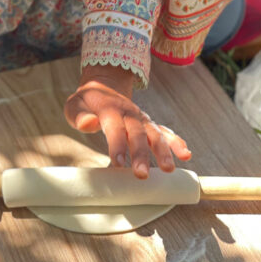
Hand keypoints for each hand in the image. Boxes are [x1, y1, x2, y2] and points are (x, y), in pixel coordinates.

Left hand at [64, 64, 191, 178]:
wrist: (103, 86)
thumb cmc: (86, 102)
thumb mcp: (74, 105)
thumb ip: (79, 115)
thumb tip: (88, 123)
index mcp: (110, 109)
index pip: (114, 128)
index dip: (116, 145)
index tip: (118, 164)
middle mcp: (129, 113)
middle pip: (137, 134)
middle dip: (141, 154)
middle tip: (142, 175)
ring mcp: (141, 118)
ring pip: (155, 133)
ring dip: (163, 151)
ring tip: (168, 169)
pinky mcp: (149, 124)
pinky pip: (165, 132)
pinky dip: (176, 142)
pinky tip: (186, 155)